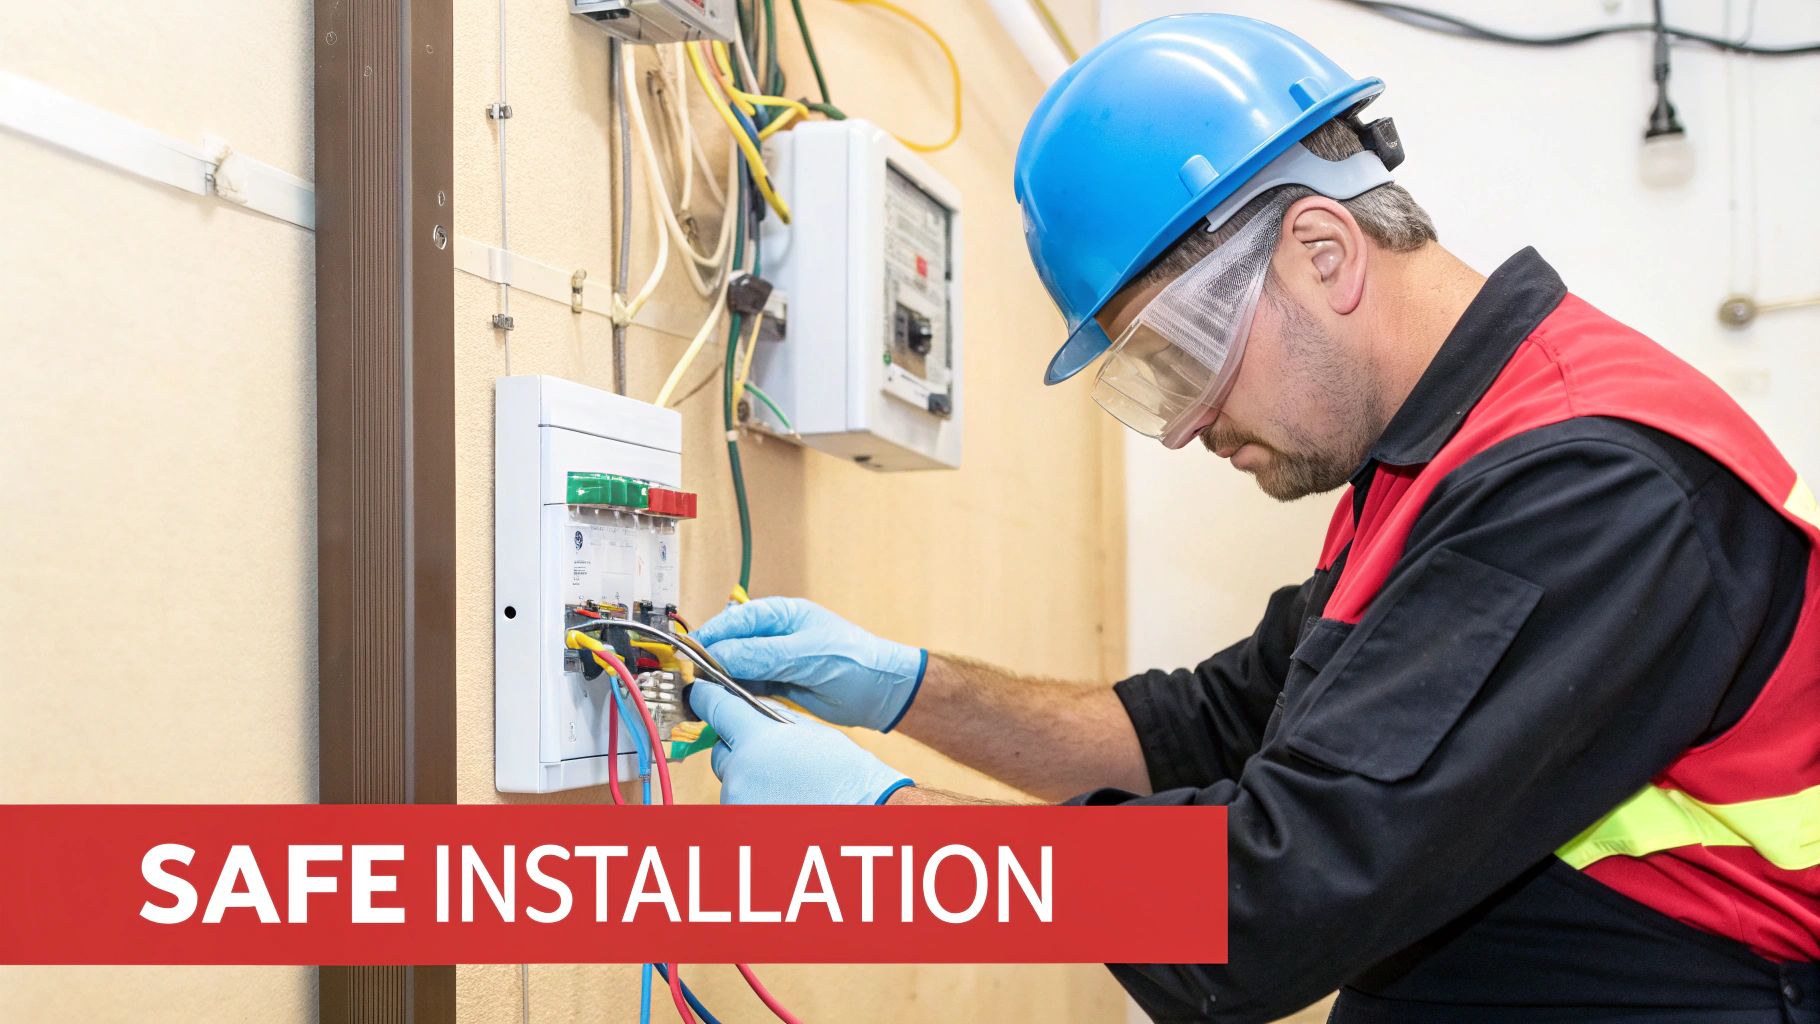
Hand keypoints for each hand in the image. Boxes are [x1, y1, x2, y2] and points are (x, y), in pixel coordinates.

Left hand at [689, 683, 914, 804]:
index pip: (716, 708)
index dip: (707, 698)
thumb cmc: (846, 775)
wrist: (866, 814)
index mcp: (757, 740)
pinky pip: (739, 808)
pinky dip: (755, 805)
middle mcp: (740, 773)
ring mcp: (739, 805)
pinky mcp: (742, 828)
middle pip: (721, 752)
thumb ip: (771, 719)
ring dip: (749, 781)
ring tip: (785, 787)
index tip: (701, 694)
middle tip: (772, 758)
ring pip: (731, 783)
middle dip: (739, 751)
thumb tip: (747, 711)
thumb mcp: (808, 731)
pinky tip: (783, 805)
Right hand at [691, 597, 927, 731]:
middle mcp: (772, 636)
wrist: (882, 693)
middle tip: (692, 683)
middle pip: (728, 646)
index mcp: (779, 615)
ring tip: (703, 698)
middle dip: (710, 664)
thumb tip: (720, 654)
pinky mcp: (777, 684)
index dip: (709, 638)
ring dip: (720, 683)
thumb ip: (763, 654)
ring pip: (734, 669)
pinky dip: (736, 697)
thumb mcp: (807, 653)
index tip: (689, 657)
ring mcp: (774, 661)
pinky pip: (747, 689)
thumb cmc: (856, 660)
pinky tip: (726, 705)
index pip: (732, 622)